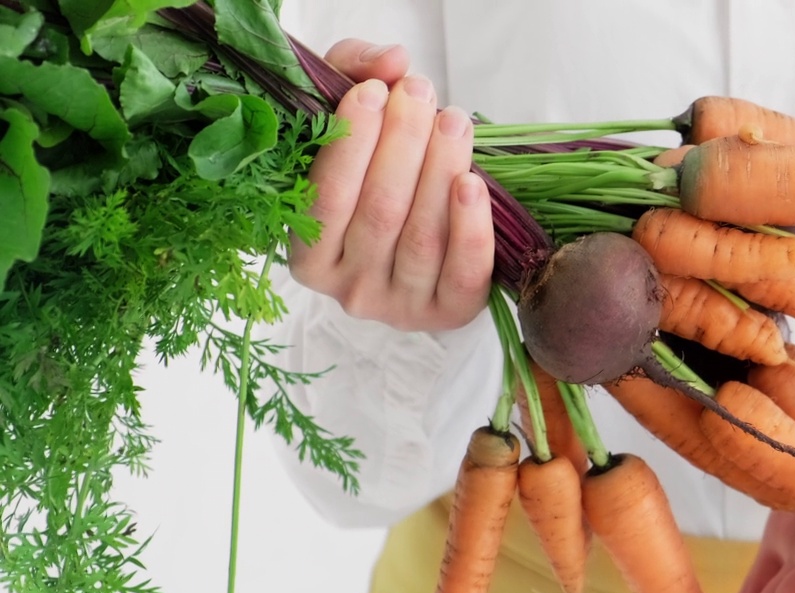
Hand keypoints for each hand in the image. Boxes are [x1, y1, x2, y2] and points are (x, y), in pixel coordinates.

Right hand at [288, 39, 494, 331]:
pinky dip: (471, 227)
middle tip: (421, 94)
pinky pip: (462, 273)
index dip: (351, 142)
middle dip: (403, 144)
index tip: (377, 91)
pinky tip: (472, 182)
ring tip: (453, 121)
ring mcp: (399, 306)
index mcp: (307, 253)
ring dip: (440, 170)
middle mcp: (348, 289)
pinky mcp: (448, 313)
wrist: (425, 224)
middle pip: (379, 213)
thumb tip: (391, 63)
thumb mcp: (351, 115)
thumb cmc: (375, 169)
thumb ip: (355, 73)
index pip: (326, 198)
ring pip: (421, 238)